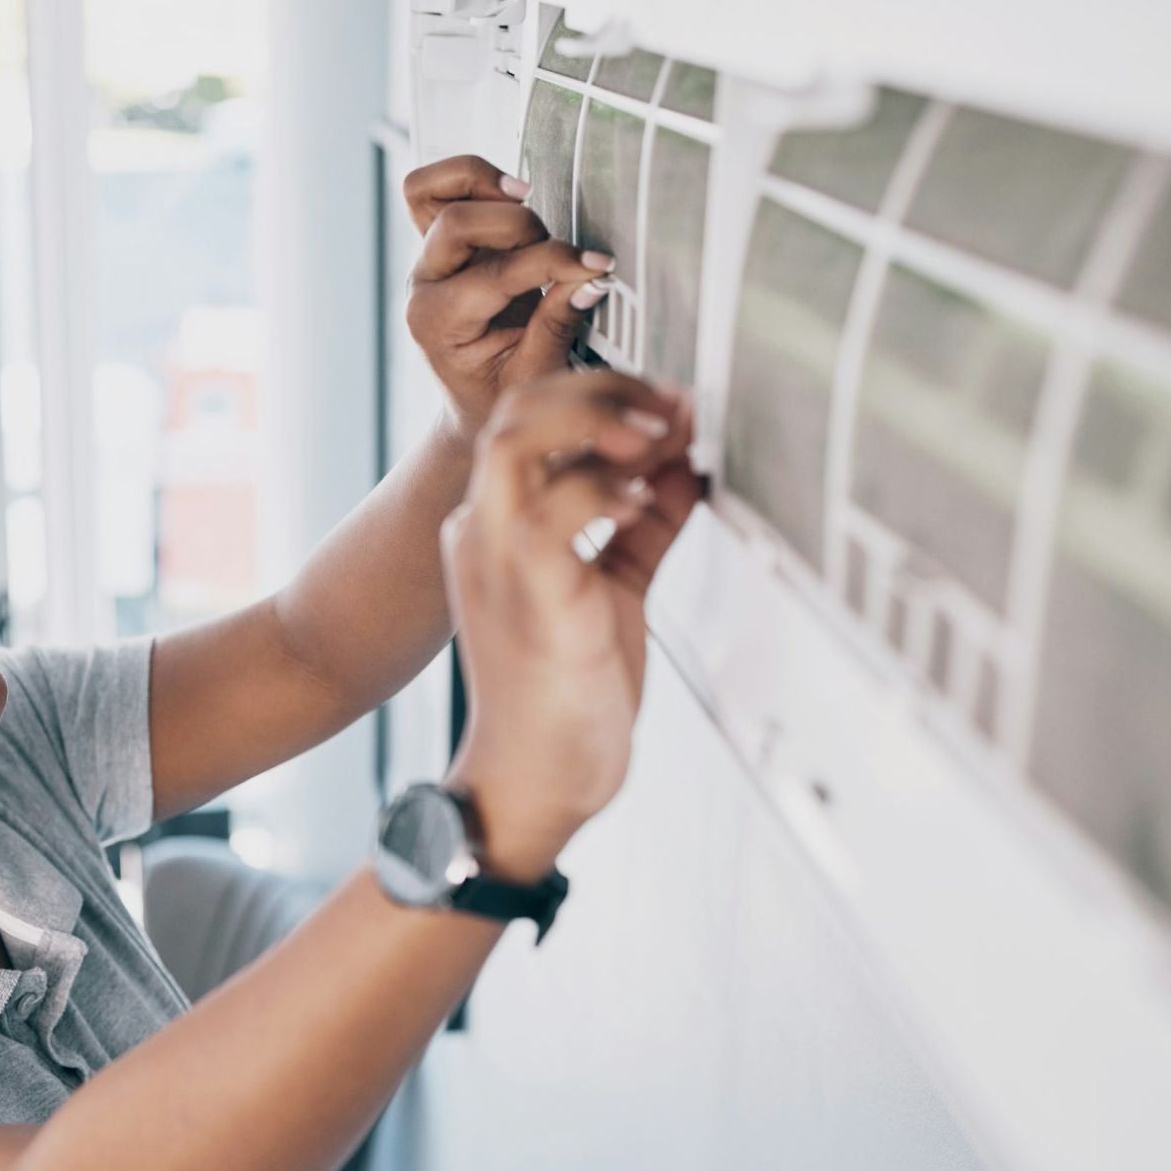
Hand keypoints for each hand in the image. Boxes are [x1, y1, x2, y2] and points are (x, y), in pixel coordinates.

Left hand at [402, 156, 614, 438]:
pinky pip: (432, 191)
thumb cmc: (501, 394)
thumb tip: (591, 277)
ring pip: (428, 192)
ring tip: (525, 196)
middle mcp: (423, 286)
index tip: (596, 265)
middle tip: (556, 248)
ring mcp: (426, 260)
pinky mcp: (437, 242)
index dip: (553, 262)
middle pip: (456, 223)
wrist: (472, 403)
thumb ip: (558, 323)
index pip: (496, 275)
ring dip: (482, 183)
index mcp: (438, 325)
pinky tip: (510, 193)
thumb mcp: (535, 373)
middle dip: (519, 226)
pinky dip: (469, 179)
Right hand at [438, 371, 702, 880]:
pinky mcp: (528, 596)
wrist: (535, 781)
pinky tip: (645, 499)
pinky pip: (550, 514)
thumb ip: (642, 525)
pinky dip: (603, 491)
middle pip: (517, 410)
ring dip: (596, 421)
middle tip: (669, 405)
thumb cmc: (566, 695)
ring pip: (517, 441)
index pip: (528, 418)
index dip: (601, 392)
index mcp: (496, 524)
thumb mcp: (614, 589)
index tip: (667, 401)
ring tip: (658, 433)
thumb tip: (688, 464)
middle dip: (601, 389)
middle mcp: (482, 531)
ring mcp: (496, 560)